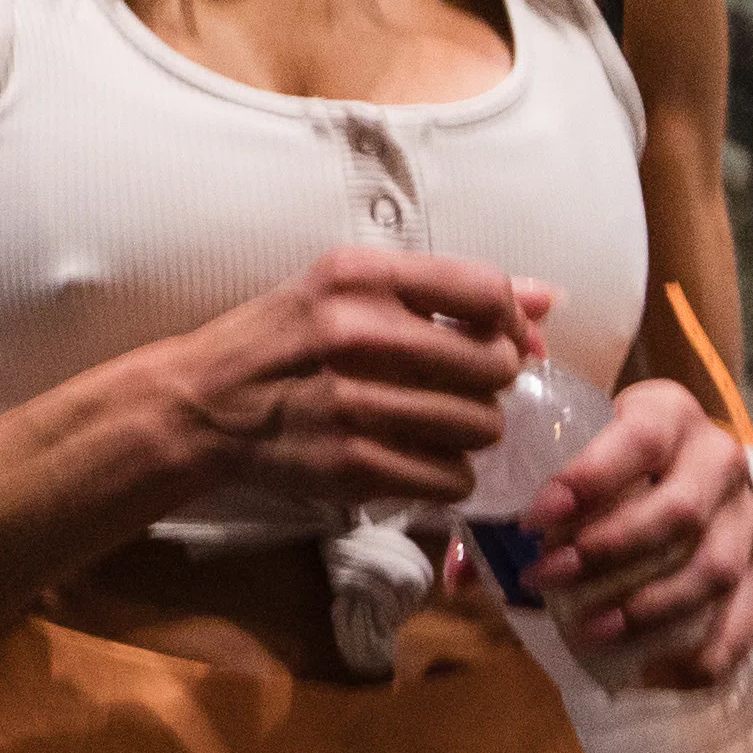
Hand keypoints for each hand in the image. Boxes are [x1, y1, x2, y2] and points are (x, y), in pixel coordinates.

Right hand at [118, 243, 544, 524]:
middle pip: (493, 365)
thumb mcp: (349, 289)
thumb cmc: (285, 338)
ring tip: (438, 423)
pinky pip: (450, 477)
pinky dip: (448, 475)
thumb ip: (447, 291)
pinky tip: (419, 457)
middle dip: (494, 383)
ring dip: (473, 432)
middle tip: (465, 388)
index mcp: (359, 276)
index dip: (512, 321)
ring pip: (480, 426)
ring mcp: (354, 403)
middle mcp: (357, 333)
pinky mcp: (352, 464)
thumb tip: (549, 300)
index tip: (503, 339)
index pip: (485, 290)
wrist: (203, 404)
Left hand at [520, 372, 752, 689]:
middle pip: (678, 510)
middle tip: (547, 578)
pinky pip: (749, 612)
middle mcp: (720, 457)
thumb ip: (510, 509)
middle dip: (608, 550)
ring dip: (651, 606)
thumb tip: (460, 578)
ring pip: (713, 566)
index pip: (636, 440)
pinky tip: (660, 674)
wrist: (685, 462)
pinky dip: (710, 650)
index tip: (535, 519)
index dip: (589, 478)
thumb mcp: (567, 458)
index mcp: (667, 412)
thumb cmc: (607, 463)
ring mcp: (750, 513)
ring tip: (591, 630)